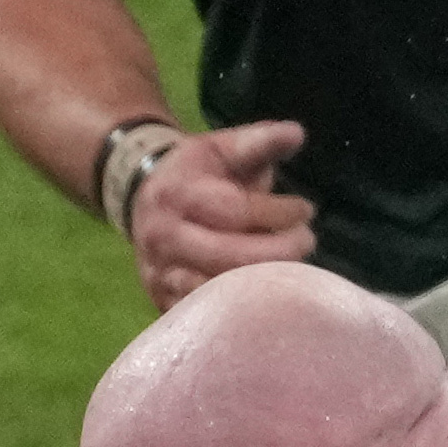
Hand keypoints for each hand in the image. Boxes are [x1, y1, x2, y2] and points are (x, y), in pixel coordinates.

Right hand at [128, 118, 316, 305]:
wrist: (140, 197)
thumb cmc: (194, 172)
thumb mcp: (222, 147)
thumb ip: (259, 141)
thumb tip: (296, 134)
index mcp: (178, 195)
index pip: (236, 211)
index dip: (278, 213)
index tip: (305, 210)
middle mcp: (163, 237)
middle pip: (227, 256)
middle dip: (277, 252)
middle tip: (306, 242)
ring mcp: (159, 272)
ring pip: (214, 290)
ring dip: (260, 284)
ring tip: (289, 268)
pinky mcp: (160, 298)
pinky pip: (200, 312)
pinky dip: (234, 308)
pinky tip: (262, 295)